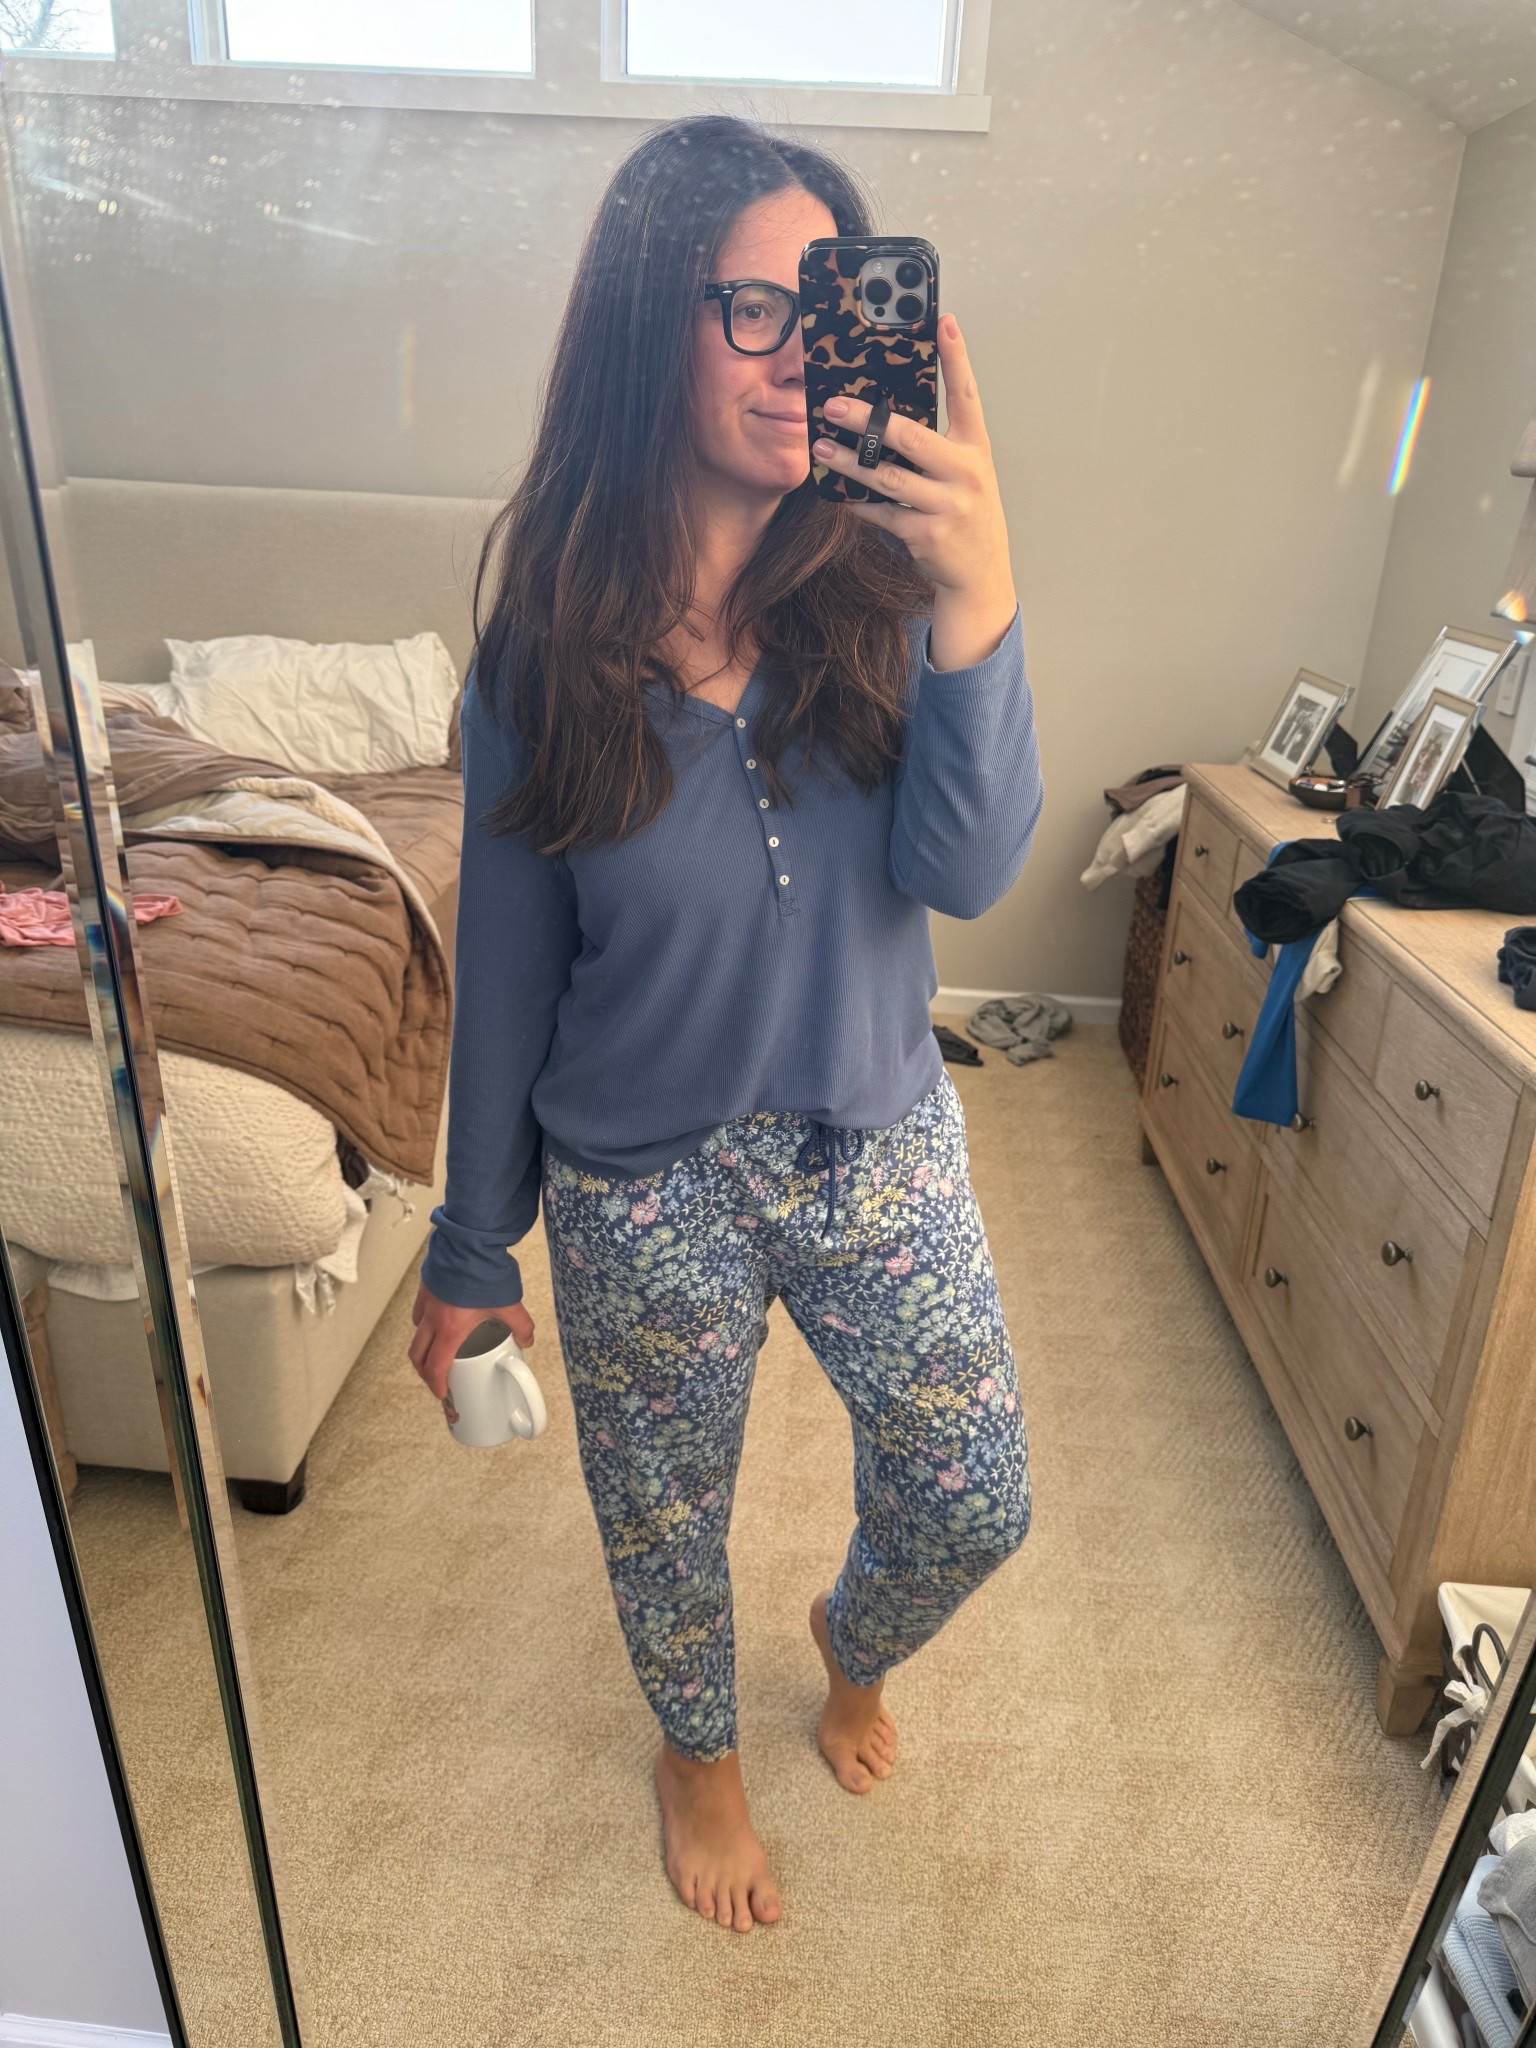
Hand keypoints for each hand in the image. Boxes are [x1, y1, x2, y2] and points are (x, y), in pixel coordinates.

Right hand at [409, 1281, 535, 1402]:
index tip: (442, 1393)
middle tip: (435, 1378)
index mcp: (450, 1329)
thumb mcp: (509, 1304)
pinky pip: (419, 1311)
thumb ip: (521, 1326)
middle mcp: (433, 1318)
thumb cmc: (485, 1273)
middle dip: (424, 1372)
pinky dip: (424, 1321)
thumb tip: (527, 1341)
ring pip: (416, 1332)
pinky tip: (438, 1318)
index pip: (435, 1367)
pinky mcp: (426, 1286)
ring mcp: (426, 1301)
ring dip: (424, 1346)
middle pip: (417, 1354)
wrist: (470, 1241)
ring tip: (438, 1349)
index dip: (436, 1385)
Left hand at [811, 312, 1016, 670]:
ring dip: (849, 462)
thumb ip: (935, 447)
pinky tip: (835, 492)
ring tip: (820, 445)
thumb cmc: (964, 514)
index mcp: (975, 450)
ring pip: (886, 477)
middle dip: (868, 420)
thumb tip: (883, 418)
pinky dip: (855, 502)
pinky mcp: (925, 535)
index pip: (967, 395)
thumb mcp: (963, 474)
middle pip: (911, 437)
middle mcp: (966, 474)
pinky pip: (879, 512)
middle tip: (832, 404)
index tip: (944, 320)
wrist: (980, 575)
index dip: (957, 358)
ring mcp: (946, 506)